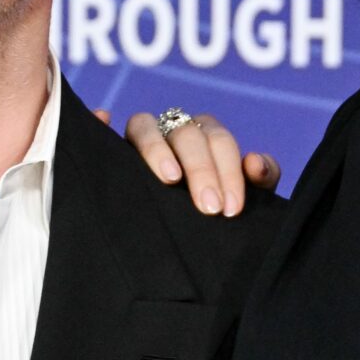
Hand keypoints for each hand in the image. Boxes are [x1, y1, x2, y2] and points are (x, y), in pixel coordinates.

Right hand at [104, 107, 280, 215]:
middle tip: (209, 207)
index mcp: (206, 136)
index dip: (228, 171)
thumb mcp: (241, 198)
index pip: (219, 140)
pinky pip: (100, 128)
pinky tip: (102, 118)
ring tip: (170, 178)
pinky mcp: (111, 152)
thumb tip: (256, 163)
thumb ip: (261, 180)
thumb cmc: (217, 209)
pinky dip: (99, 121)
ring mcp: (140, 140)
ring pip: (144, 125)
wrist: (188, 242)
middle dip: (201, 169)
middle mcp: (173, 132)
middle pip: (187, 133)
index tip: (232, 208)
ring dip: (156, 148)